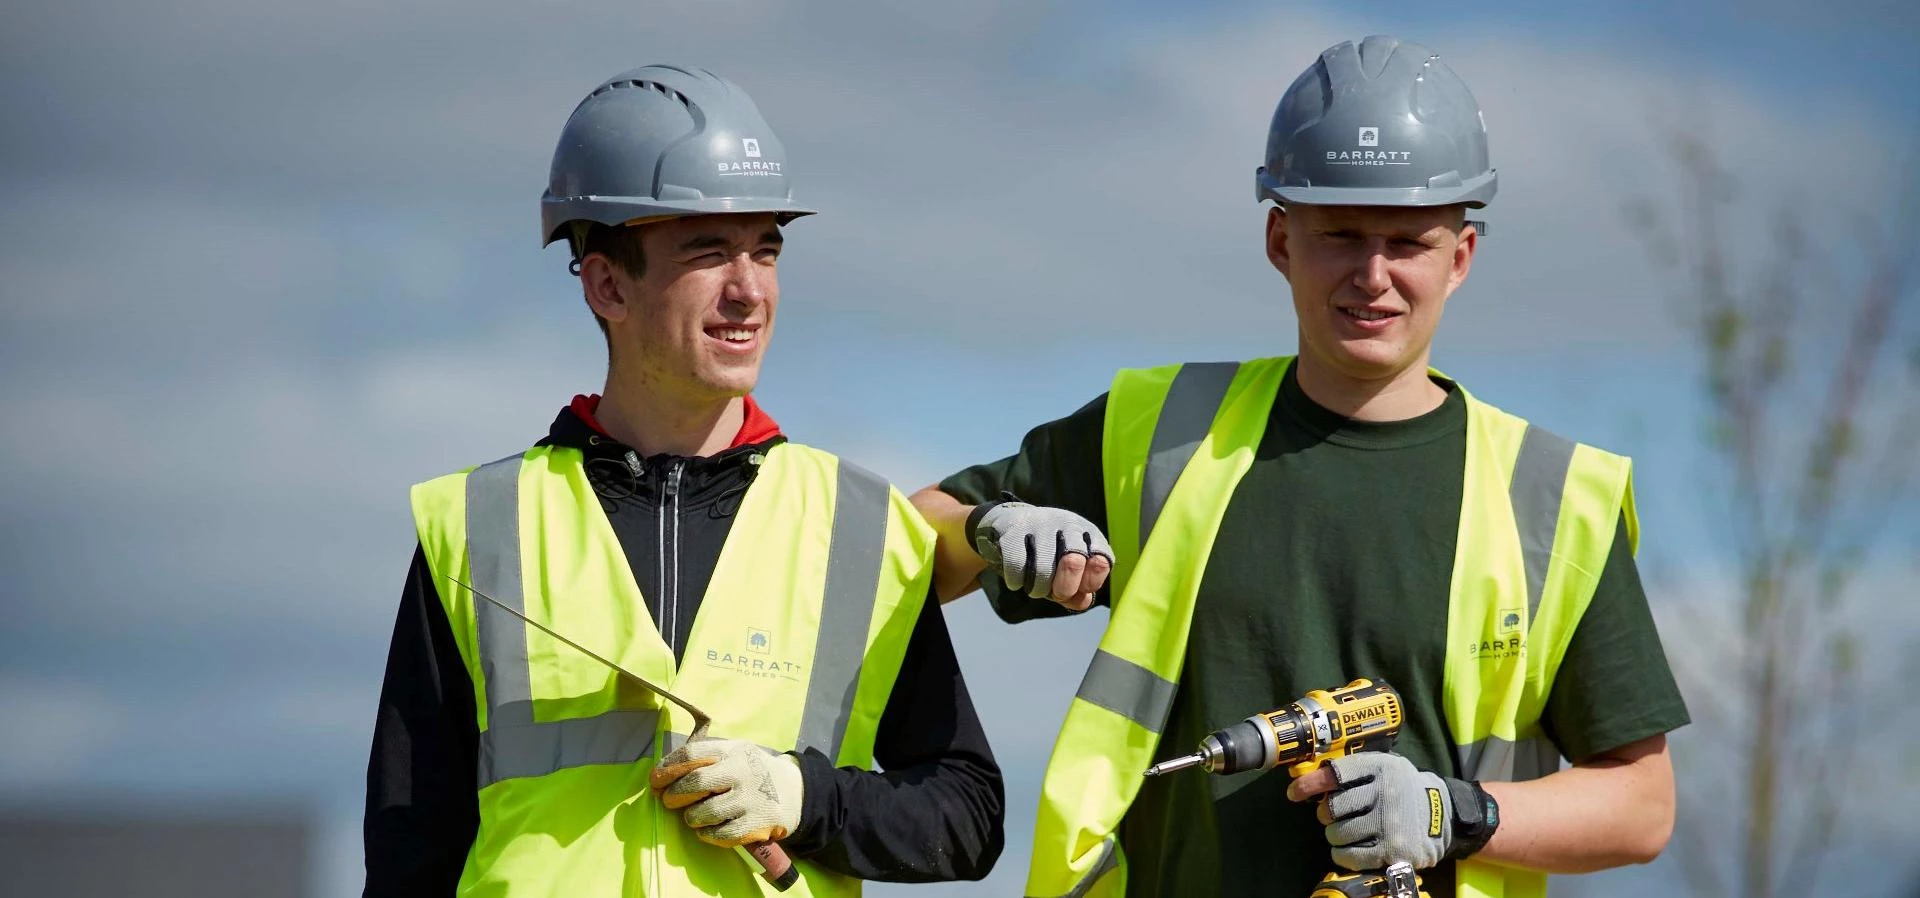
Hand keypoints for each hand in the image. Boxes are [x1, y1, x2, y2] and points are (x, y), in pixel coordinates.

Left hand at [648, 738, 803, 847]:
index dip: (667, 768)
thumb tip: (660, 778)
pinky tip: (707, 830)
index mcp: (733, 750)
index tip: (654, 781)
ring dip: (691, 817)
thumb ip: (703, 761)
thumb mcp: (734, 754)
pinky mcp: (758, 823)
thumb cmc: (752, 772)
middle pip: (696, 782)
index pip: (692, 754)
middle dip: (674, 794)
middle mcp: (743, 771)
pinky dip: (707, 834)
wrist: (796, 791)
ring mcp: (752, 798)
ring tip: (693, 816)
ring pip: (706, 812)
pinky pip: (722, 834)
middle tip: (669, 801)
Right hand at [967, 500, 1112, 608]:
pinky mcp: (1015, 526)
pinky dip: (1016, 581)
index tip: (1078, 590)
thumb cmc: (1047, 555)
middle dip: (1064, 589)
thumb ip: (1079, 591)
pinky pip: (1017, 565)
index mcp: (1088, 533)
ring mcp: (1041, 522)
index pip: (1101, 561)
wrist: (1011, 523)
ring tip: (1033, 588)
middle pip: (1074, 563)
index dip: (1089, 583)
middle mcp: (1068, 522)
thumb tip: (1083, 601)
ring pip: (1043, 569)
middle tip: (1054, 594)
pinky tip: (1016, 582)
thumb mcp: (1068, 572)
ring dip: (1037, 590)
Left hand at [1288, 753, 1455, 870]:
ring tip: (1343, 832)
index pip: (1336, 773)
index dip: (1310, 783)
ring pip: (1338, 833)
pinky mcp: (1392, 849)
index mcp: (1381, 767)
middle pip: (1333, 807)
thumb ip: (1352, 771)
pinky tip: (1347, 849)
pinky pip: (1351, 855)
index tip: (1295, 792)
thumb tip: (1308, 780)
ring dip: (1334, 835)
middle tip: (1331, 816)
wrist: (1442, 815)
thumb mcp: (1383, 768)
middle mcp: (1385, 793)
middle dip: (1325, 814)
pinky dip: (1342, 854)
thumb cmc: (1402, 790)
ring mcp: (1389, 823)